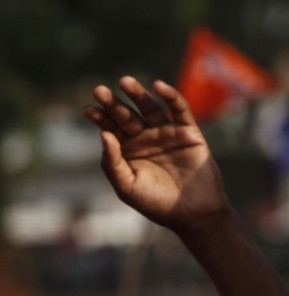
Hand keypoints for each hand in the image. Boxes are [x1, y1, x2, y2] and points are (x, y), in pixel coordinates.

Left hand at [83, 76, 229, 235]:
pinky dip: (171, 97)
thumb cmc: (156, 203)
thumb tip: (103, 134)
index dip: (100, 117)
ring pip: (151, 108)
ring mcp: (167, 133)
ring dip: (139, 94)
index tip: (88, 109)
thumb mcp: (126, 186)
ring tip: (125, 81)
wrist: (193, 214)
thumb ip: (112, 162)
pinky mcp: (189, 132)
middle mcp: (146, 138)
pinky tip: (159, 87)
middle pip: (128, 115)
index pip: (111, 128)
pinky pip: (180, 110)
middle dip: (114, 103)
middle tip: (100, 90)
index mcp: (128, 151)